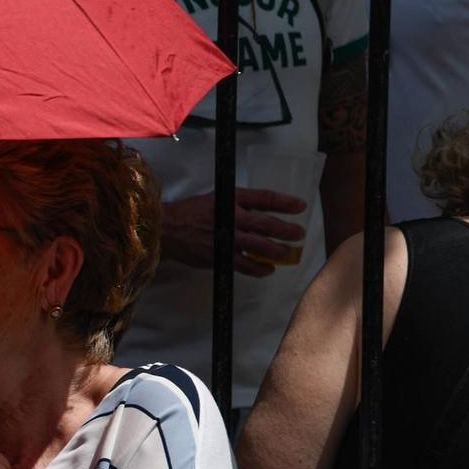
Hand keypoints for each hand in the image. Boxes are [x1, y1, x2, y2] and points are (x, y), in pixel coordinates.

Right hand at [161, 188, 307, 277]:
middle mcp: (230, 218)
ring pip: (260, 246)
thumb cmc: (191, 212)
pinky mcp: (220, 257)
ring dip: (278, 251)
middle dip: (287, 229)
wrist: (167, 230)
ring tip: (288, 254)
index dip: (285, 202)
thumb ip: (238, 204)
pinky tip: (268, 270)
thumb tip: (262, 212)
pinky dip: (259, 269)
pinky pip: (245, 265)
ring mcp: (226, 239)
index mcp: (230, 199)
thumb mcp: (216, 199)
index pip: (264, 198)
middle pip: (267, 224)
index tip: (301, 206)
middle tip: (299, 234)